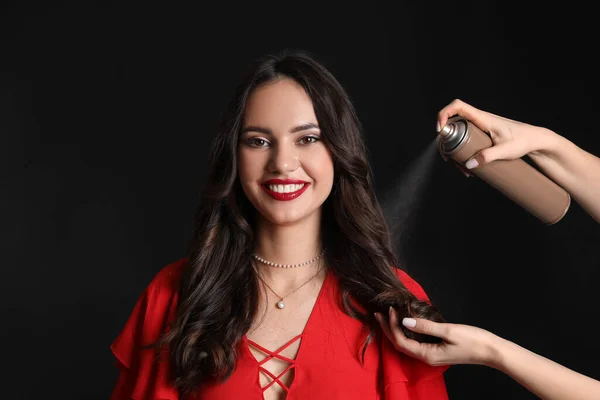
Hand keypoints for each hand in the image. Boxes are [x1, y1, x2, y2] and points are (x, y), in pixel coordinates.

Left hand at [375, 307, 497, 366]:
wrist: (491, 351)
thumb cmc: (473, 340)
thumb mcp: (448, 330)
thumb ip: (425, 326)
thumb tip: (405, 320)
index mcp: (427, 355)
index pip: (400, 341)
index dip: (392, 326)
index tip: (390, 310)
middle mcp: (426, 357)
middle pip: (400, 344)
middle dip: (388, 329)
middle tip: (379, 314)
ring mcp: (431, 355)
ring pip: (406, 344)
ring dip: (395, 331)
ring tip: (388, 317)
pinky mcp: (436, 350)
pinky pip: (415, 343)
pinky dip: (406, 332)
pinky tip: (405, 323)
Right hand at [436, 99, 557, 168]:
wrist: (534, 140)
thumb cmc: (523, 140)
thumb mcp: (505, 150)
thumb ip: (487, 157)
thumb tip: (468, 165)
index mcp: (482, 118)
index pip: (457, 106)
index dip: (444, 114)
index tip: (440, 130)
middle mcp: (478, 120)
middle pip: (452, 124)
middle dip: (446, 142)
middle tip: (448, 158)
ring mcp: (479, 128)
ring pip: (458, 136)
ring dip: (454, 152)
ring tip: (462, 169)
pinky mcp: (481, 136)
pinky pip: (465, 142)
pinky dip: (463, 154)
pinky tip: (468, 167)